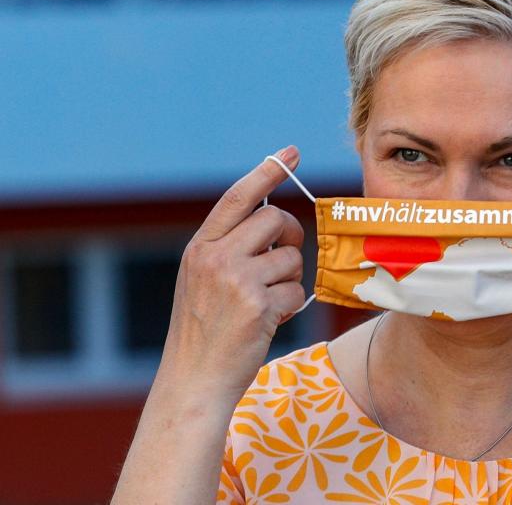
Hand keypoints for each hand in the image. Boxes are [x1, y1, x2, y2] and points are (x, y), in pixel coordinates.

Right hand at [157, 145, 305, 400]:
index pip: (238, 197)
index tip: (291, 152)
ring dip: (289, 280)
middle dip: (290, 237)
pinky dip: (291, 308)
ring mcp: (236, 279)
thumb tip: (274, 219)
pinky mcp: (258, 305)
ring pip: (292, 257)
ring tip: (266, 303)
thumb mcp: (204, 280)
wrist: (194, 381)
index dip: (267, 171)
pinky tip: (269, 322)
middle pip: (275, 220)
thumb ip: (230, 248)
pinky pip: (297, 291)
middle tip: (282, 262)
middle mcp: (215, 257)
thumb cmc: (205, 332)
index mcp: (201, 247)